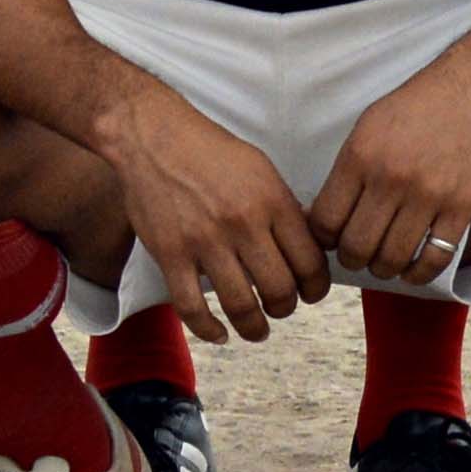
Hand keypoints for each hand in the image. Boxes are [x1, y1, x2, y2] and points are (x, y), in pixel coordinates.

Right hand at [107, 86, 333, 342]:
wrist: (154, 137)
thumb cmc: (212, 151)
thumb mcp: (262, 169)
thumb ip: (284, 207)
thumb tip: (308, 246)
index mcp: (272, 201)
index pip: (309, 261)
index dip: (316, 286)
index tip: (312, 293)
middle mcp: (243, 224)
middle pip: (280, 289)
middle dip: (287, 308)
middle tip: (282, 309)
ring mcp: (205, 241)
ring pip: (241, 305)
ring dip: (254, 327)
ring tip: (257, 330)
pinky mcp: (170, 254)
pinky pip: (192, 307)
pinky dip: (209, 330)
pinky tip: (220, 334)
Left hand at [308, 51, 470, 314]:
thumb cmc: (417, 108)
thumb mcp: (368, 126)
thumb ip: (346, 171)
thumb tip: (322, 217)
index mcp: (361, 157)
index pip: (325, 222)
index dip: (323, 240)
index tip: (332, 239)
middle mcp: (392, 178)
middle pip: (356, 247)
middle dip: (351, 259)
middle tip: (358, 254)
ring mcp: (429, 195)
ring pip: (392, 259)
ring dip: (382, 269)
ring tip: (384, 261)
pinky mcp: (462, 207)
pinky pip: (434, 259)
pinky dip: (418, 273)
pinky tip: (413, 269)